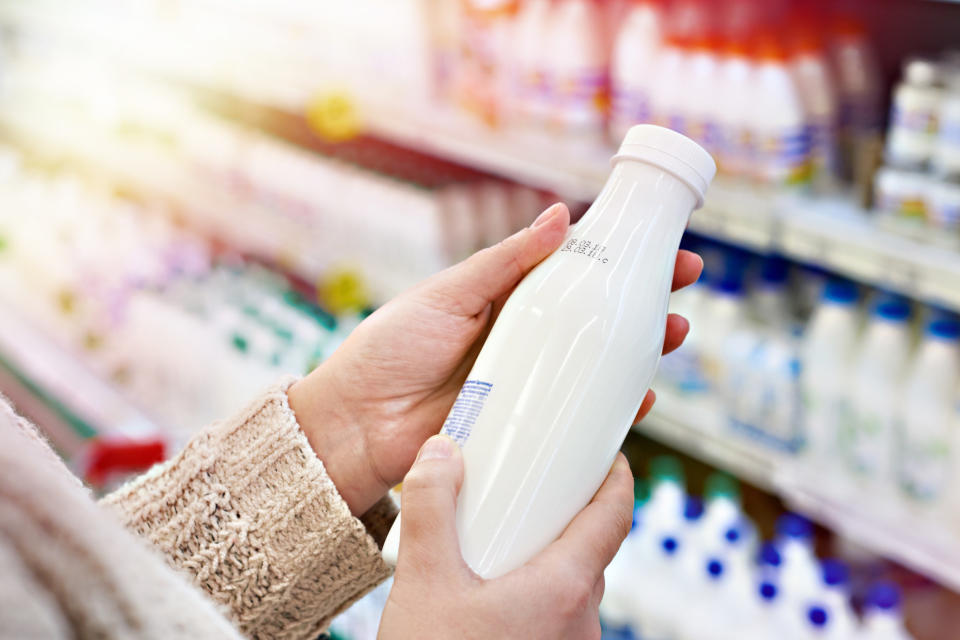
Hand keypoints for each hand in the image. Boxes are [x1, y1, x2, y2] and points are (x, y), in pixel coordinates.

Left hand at [288, 203, 702, 514]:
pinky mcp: (525, 426)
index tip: (660, 245)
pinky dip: (612, 410)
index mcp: (505, 300)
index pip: (574, 273)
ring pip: (596, 367)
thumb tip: (562, 216)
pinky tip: (640, 399)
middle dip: (643, 303)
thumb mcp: (449, 293)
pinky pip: (578, 417)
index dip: (618, 258)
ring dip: (640, 353)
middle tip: (682, 287)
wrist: (356, 423)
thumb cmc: (391, 348)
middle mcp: (523, 340)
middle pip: (596, 320)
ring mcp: (528, 384)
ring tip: (672, 334)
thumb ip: (505, 261)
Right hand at [379, 435, 633, 638]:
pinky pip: (556, 618)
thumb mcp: (423, 581)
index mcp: (564, 588)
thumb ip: (431, 508)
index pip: (614, 516)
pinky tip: (492, 593)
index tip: (607, 455)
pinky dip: (535, 594)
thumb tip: (440, 455)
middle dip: (564, 517)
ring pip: (571, 587)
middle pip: (590, 549)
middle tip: (532, 492)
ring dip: (545, 560)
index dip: (616, 478)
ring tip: (500, 544)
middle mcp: (581, 621)